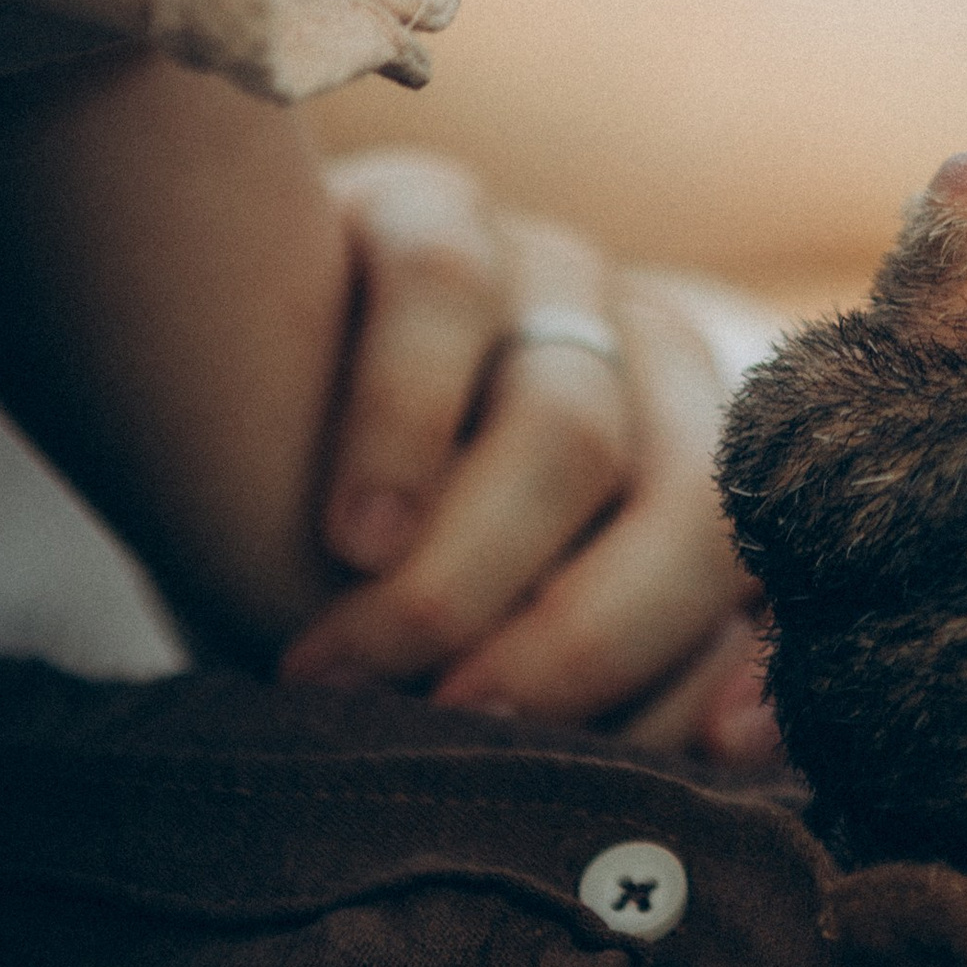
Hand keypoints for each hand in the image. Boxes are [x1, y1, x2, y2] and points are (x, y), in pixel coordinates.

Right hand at [279, 149, 792, 768]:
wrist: (212, 400)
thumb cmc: (355, 574)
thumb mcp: (479, 647)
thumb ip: (604, 694)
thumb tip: (737, 749)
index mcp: (697, 466)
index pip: (754, 576)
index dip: (732, 672)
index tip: (697, 762)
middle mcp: (649, 359)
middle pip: (692, 504)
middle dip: (588, 643)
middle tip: (472, 730)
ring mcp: (548, 271)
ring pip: (568, 427)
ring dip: (461, 577)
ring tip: (347, 671)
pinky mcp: (429, 204)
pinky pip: (445, 293)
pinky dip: (401, 424)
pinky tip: (349, 528)